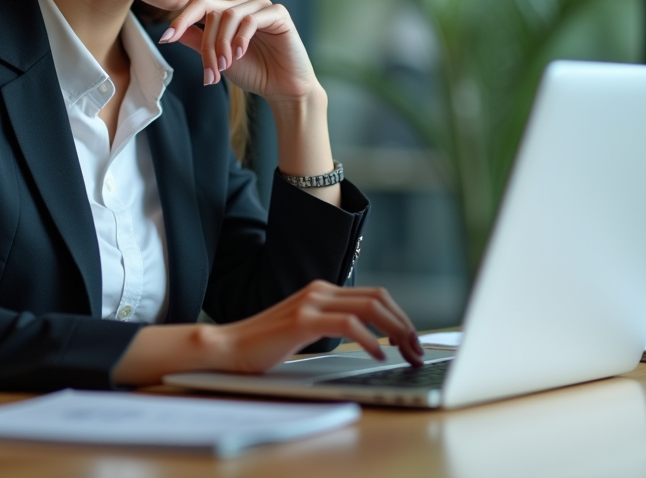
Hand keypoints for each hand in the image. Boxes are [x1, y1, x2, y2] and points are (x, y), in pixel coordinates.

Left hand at [159, 0, 317, 102]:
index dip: (181, 19)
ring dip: (222, 44)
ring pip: (229, 15)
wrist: (283, 88)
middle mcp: (243, 6)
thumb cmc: (254, 72)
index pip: (199, 5)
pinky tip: (240, 54)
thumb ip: (198, 43)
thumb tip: (171, 33)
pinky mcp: (278, 14)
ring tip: (225, 66)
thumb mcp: (218, 58)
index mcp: (228, 13)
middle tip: (210, 73)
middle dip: (206, 45)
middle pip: (212, 12)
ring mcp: (261, 7)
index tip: (166, 39)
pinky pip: (251, 19)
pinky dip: (241, 38)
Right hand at [213, 280, 424, 371]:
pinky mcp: (303, 320)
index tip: (412, 341)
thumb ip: (330, 325)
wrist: (227, 348)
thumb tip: (370, 339)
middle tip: (418, 350)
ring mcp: (311, 302)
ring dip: (396, 331)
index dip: (399, 317)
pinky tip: (378, 354)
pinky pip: (348, 324)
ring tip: (406, 354)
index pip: (374, 296)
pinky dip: (370, 340)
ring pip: (369, 308)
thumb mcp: (305, 330)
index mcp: (322, 291)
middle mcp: (319, 291)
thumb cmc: (264, 346)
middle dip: (404, 325)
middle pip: (378, 298)